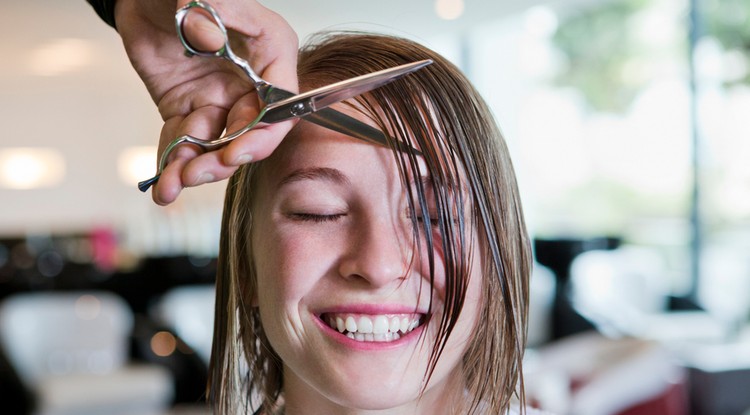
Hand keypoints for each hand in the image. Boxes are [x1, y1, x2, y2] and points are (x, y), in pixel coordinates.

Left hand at [114, 0, 298, 204]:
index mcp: (270, 54)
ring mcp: (220, 101)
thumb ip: (208, 9)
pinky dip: (172, 163)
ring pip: (216, 145)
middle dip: (224, 159)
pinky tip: (163, 185)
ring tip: (173, 184)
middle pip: (250, 134)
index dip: (262, 134)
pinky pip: (184, 141)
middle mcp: (250, 84)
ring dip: (197, 167)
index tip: (235, 151)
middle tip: (197, 172)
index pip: (280, 105)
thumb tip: (208, 36)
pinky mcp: (188, 110)